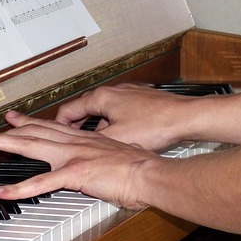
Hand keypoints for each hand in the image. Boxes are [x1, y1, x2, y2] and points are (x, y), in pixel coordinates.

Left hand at [0, 110, 162, 208]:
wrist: (151, 173)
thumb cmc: (140, 168)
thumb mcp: (117, 156)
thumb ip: (102, 157)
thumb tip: (100, 162)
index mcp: (83, 138)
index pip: (48, 127)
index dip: (26, 122)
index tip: (12, 117)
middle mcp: (73, 142)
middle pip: (30, 132)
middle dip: (2, 131)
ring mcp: (72, 156)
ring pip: (28, 147)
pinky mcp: (74, 174)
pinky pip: (40, 183)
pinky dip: (16, 189)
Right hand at [55, 83, 195, 150]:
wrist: (187, 118)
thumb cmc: (157, 125)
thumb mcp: (116, 139)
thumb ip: (93, 143)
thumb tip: (80, 149)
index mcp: (101, 98)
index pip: (67, 111)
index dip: (57, 127)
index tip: (53, 137)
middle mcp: (113, 92)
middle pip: (83, 109)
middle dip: (74, 125)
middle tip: (68, 138)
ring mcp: (128, 94)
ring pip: (102, 110)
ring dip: (95, 125)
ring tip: (93, 140)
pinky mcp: (142, 101)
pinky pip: (118, 111)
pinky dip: (112, 122)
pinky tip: (119, 136)